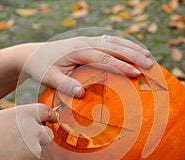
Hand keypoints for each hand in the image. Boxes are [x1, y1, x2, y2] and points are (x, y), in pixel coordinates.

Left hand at [0, 36, 152, 101]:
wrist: (33, 55)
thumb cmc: (42, 68)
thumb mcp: (49, 78)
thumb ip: (64, 84)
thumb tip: (81, 94)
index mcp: (78, 51)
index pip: (104, 58)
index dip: (121, 65)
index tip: (136, 73)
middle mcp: (85, 43)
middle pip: (114, 47)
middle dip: (133, 55)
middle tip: (150, 64)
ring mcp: (87, 41)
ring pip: (114, 41)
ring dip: (131, 48)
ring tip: (148, 56)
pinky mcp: (88, 43)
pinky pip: (109, 41)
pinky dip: (123, 45)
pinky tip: (132, 50)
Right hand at [0, 104, 56, 159]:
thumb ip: (16, 120)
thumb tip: (25, 122)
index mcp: (24, 115)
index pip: (45, 110)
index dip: (51, 115)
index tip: (54, 118)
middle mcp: (34, 129)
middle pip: (47, 133)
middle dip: (41, 138)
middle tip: (26, 143)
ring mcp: (36, 148)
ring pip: (38, 150)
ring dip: (29, 152)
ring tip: (8, 155)